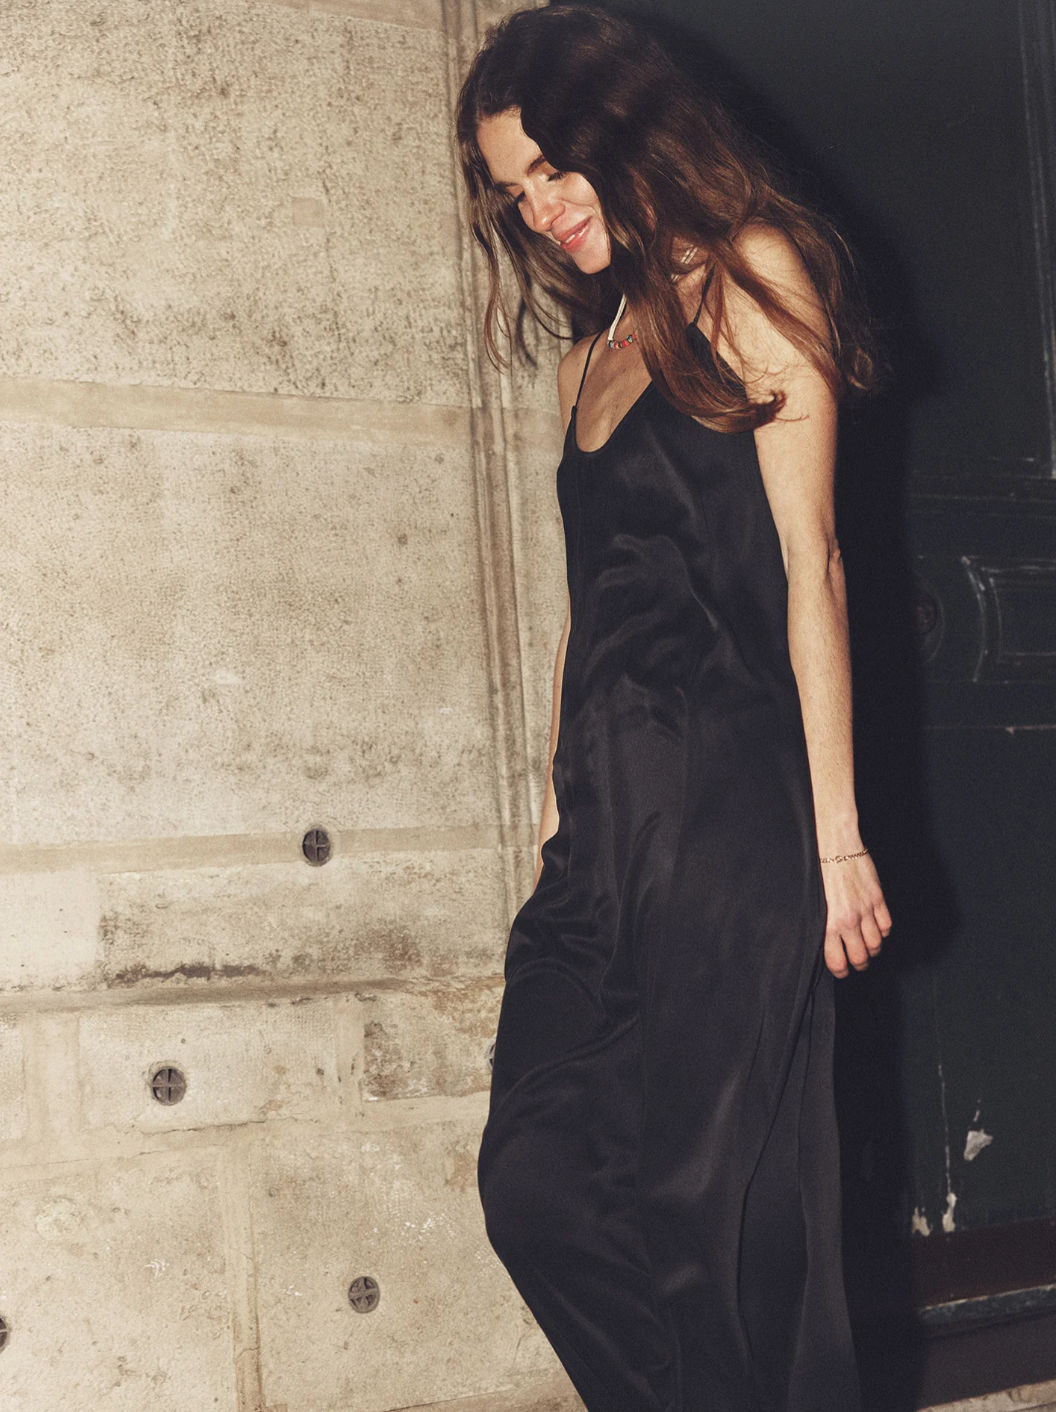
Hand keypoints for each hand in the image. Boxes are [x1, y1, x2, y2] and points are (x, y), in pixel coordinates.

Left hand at [821, 851, 890, 977]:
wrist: (836, 843)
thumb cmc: (819, 869)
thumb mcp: (815, 902)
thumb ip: (822, 924)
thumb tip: (826, 942)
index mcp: (829, 923)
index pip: (838, 961)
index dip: (841, 971)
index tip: (841, 971)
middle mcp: (850, 920)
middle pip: (861, 958)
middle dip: (859, 964)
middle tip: (857, 963)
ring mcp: (866, 910)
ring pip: (876, 944)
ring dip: (872, 949)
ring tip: (866, 947)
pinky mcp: (878, 898)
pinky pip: (887, 926)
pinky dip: (883, 931)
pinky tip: (876, 928)